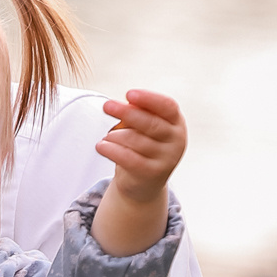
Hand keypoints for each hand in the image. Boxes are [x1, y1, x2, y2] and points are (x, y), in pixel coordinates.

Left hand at [94, 88, 185, 204]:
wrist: (144, 182)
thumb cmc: (142, 146)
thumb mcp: (143, 127)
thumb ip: (138, 114)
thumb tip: (124, 105)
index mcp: (176, 122)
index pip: (167, 106)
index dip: (149, 99)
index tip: (129, 94)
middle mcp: (176, 140)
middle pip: (151, 123)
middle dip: (126, 112)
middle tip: (106, 105)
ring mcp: (167, 158)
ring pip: (136, 140)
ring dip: (115, 135)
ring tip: (106, 137)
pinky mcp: (152, 173)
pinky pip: (128, 158)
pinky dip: (111, 150)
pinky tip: (100, 146)